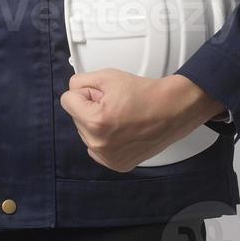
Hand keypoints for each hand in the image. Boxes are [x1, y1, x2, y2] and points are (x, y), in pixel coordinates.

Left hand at [59, 69, 226, 172]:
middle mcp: (100, 144)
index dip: (85, 92)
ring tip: (121, 117)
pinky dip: (106, 139)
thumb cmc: (146, 95)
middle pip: (77, 118)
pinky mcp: (117, 164)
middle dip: (91, 108)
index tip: (101, 94)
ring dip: (98, 124)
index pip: (67, 100)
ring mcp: (108, 157)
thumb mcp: (108, 76)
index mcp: (95, 122)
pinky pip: (97, 148)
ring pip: (86, 133)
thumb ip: (80, 81)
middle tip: (115, 104)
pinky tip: (122, 130)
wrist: (172, 110)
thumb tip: (72, 90)